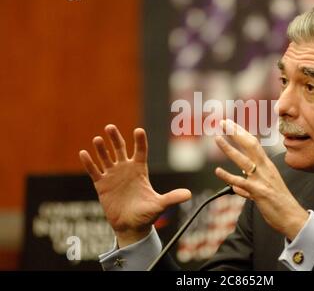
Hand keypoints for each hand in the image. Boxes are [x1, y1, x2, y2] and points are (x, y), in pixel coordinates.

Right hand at [79, 124, 191, 246]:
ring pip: (106, 158)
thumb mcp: (160, 205)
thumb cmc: (147, 214)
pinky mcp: (102, 185)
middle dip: (115, 138)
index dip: (139, 141)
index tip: (138, 130)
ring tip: (97, 139)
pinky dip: (89, 163)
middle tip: (110, 127)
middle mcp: (126, 169)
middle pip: (120, 149)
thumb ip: (172, 198)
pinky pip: (94, 171)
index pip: (140, 151)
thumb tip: (189, 194)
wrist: (131, 226)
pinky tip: (83, 153)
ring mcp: (113, 176)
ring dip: (101, 149)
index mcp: (140, 170)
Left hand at [214, 119, 308, 240]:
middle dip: (236, 133)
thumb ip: (248, 186)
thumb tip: (236, 186)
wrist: (293, 218)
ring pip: (243, 160)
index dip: (241, 133)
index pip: (254, 144)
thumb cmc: (279, 204)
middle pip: (250, 145)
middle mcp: (265, 169)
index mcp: (267, 166)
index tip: (230, 124)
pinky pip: (241, 182)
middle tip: (223, 123)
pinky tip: (218, 171)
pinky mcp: (259, 192)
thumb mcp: (265, 190)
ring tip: (217, 139)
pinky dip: (228, 176)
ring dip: (229, 149)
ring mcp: (262, 180)